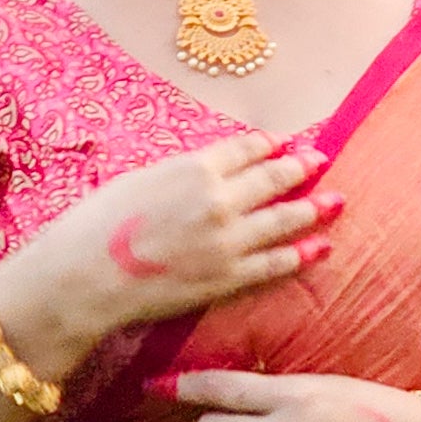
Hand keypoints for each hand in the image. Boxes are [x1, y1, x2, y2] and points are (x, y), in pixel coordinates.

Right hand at [0, 135, 340, 376]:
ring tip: (335, 201)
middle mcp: (219, 199)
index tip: (284, 142)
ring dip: (312, 209)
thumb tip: (205, 171)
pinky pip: (274, 264)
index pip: (245, 149)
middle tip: (321, 160)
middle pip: (273, 178)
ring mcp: (227, 240)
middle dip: (301, 168)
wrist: (84, 276)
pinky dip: (301, 254)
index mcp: (194, 168)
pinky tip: (319, 246)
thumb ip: (180, 174)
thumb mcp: (139, 179)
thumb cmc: (96, 225)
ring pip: (283, 220)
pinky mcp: (227, 278)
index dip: (269, 145)